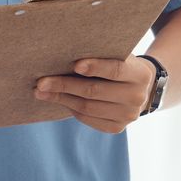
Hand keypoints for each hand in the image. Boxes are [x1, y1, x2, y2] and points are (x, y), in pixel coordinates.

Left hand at [36, 56, 155, 133]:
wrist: (140, 89)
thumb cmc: (119, 65)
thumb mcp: (117, 55)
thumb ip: (100, 53)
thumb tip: (63, 52)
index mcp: (140, 74)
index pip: (116, 70)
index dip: (96, 67)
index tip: (75, 65)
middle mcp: (137, 97)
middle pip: (94, 91)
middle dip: (64, 85)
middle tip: (41, 82)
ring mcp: (128, 115)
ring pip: (88, 107)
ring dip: (61, 99)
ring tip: (41, 92)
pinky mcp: (117, 128)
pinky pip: (88, 119)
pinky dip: (70, 108)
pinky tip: (58, 99)